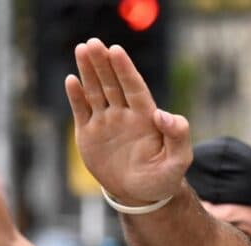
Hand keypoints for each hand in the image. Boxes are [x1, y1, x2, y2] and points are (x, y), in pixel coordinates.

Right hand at [64, 39, 191, 207]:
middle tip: (93, 43)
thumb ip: (178, 136)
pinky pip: (82, 111)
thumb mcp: (179, 160)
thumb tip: (163, 114)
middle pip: (112, 83)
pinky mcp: (90, 133)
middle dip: (103, 63)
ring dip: (88, 71)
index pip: (134, 87)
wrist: (141, 196)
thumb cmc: (164, 178)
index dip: (125, 70)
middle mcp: (125, 114)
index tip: (116, 51)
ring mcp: (106, 121)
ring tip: (82, 49)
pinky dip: (76, 97)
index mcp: (146, 116)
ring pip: (96, 91)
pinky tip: (71, 80)